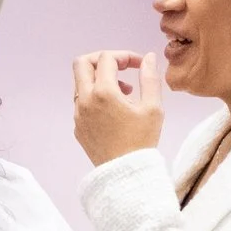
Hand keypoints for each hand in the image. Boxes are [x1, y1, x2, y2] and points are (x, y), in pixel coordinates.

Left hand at [72, 51, 164, 165]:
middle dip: (102, 59)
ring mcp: (78, 114)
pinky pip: (81, 102)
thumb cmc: (142, 142)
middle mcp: (85, 100)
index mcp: (103, 92)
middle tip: (121, 68)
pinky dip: (95, 96)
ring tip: (124, 92)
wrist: (125, 174)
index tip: (139, 65)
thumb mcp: (153, 108)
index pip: (107, 58)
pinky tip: (114, 110)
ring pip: (80, 83)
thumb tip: (149, 57)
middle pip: (82, 63)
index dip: (125, 56)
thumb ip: (150, 78)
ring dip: (99, 79)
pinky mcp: (77, 126)